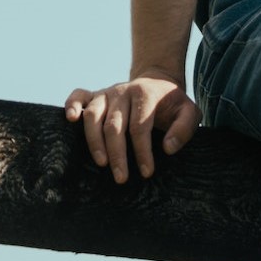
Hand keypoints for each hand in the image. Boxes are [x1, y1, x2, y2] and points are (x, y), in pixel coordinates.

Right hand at [64, 74, 200, 183]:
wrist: (158, 82)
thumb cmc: (173, 104)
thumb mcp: (189, 112)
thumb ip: (184, 129)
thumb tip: (168, 149)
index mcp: (145, 95)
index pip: (140, 127)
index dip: (142, 151)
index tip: (146, 172)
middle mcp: (123, 92)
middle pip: (114, 126)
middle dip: (117, 154)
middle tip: (121, 178)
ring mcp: (107, 93)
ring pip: (93, 116)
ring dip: (94, 141)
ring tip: (101, 163)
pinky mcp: (95, 94)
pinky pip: (79, 95)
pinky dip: (71, 104)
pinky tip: (70, 120)